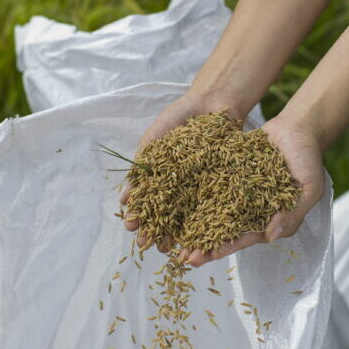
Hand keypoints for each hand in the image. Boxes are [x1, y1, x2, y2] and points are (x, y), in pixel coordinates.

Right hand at [122, 89, 247, 250]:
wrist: (213, 101)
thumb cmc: (180, 117)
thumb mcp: (156, 138)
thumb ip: (143, 163)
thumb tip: (127, 195)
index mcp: (162, 175)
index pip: (148, 200)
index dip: (140, 214)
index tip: (131, 226)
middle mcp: (180, 184)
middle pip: (166, 212)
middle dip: (155, 229)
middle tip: (146, 244)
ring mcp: (200, 185)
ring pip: (188, 213)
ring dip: (176, 232)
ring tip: (168, 247)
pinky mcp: (221, 183)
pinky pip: (212, 204)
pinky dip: (204, 220)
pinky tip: (197, 233)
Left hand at [181, 114, 325, 266]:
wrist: (298, 126)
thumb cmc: (308, 159)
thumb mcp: (309, 188)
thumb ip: (292, 213)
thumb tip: (271, 237)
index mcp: (271, 218)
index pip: (246, 237)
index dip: (226, 248)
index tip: (205, 257)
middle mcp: (253, 209)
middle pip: (226, 230)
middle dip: (205, 244)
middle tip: (183, 257)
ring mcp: (240, 192)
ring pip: (214, 212)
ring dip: (196, 225)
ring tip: (174, 239)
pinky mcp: (230, 174)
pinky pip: (211, 187)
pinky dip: (195, 196)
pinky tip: (176, 202)